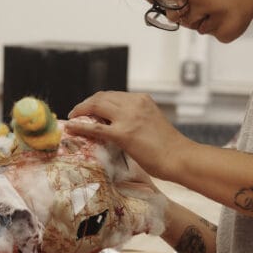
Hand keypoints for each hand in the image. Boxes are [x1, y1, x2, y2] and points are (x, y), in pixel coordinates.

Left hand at [66, 91, 193, 181]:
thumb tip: (116, 125)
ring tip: (73, 118)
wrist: (180, 158)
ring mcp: (128, 118)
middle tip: (76, 113)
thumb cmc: (169, 147)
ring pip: (96, 107)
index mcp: (142, 99)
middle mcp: (135, 104)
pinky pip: (95, 128)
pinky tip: (71, 127)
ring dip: (81, 111)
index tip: (89, 108)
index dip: (98, 101)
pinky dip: (80, 126)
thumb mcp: (152, 122)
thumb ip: (135, 118)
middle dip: (86, 104)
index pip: (113, 95)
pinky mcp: (123, 134)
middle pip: (102, 97)